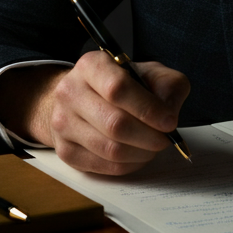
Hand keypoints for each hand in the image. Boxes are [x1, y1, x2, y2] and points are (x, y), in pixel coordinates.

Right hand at [0, 51, 189, 174]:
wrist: (83, 98)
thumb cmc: (122, 84)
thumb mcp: (150, 73)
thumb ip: (167, 85)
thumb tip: (169, 113)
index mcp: (92, 65)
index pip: (118, 88)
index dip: (148, 109)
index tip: (169, 121)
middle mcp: (70, 91)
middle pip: (115, 124)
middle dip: (149, 136)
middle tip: (165, 138)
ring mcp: (62, 123)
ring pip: (110, 149)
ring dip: (141, 153)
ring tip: (153, 146)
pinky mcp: (65, 150)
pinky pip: (104, 166)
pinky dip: (129, 165)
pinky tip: (138, 154)